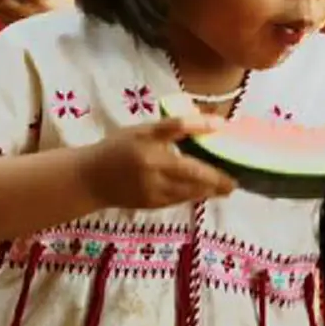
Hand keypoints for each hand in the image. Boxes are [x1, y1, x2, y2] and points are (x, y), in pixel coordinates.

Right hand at [84, 114, 235, 210]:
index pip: (175, 127)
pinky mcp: (150, 202)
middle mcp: (149, 163)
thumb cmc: (116, 149)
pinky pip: (178, 199)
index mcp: (144, 138)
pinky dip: (194, 195)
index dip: (200, 125)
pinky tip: (206, 193)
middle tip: (234, 179)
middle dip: (216, 176)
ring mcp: (150, 186)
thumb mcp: (138, 131)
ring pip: (187, 189)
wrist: (90, 179)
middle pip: (190, 169)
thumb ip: (166, 129)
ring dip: (210, 189)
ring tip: (226, 188)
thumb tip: (204, 123)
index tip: (222, 125)